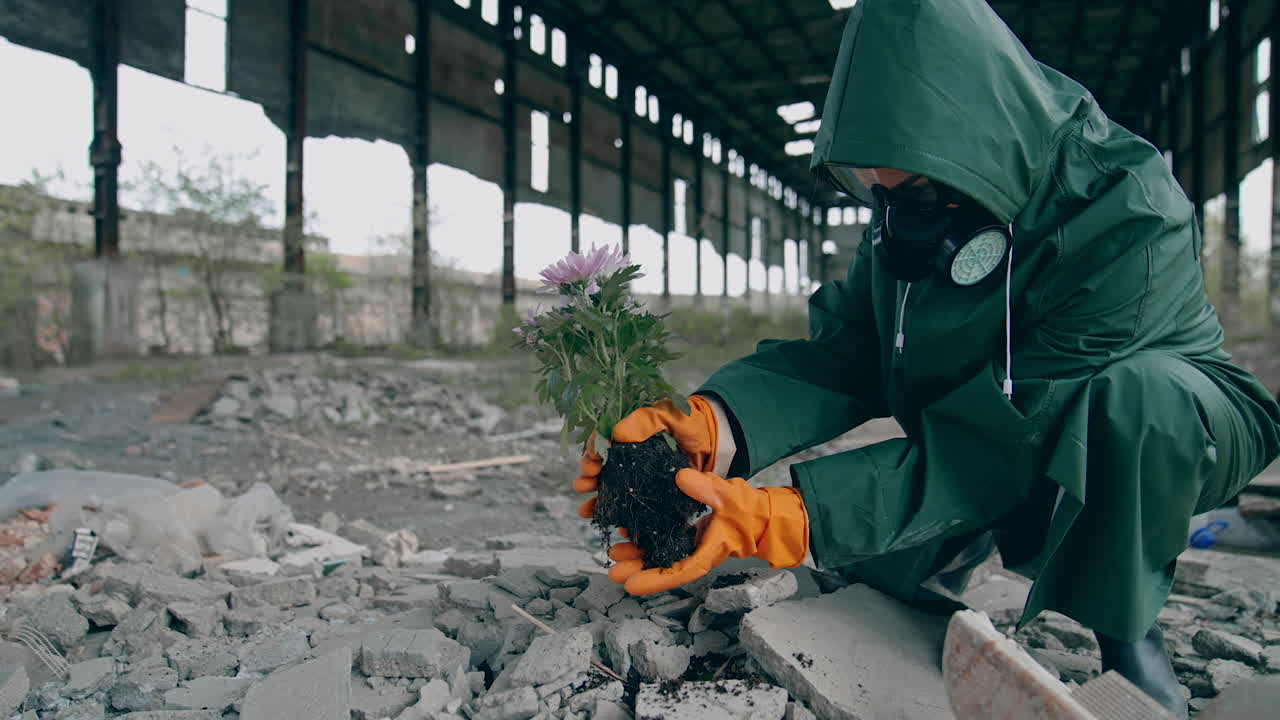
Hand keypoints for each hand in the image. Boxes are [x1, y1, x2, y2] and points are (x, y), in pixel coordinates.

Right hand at [572, 395, 719, 518]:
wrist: (719, 441)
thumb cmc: (692, 422)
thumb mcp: (668, 413)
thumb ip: (644, 420)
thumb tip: (615, 435)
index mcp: (630, 437)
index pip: (603, 444)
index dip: (592, 453)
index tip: (591, 463)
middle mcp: (631, 459)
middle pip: (602, 471)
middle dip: (588, 480)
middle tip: (583, 487)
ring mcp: (642, 480)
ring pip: (613, 492)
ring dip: (596, 502)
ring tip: (586, 510)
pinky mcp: (655, 497)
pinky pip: (634, 509)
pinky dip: (621, 518)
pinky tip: (612, 525)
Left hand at [607, 468, 809, 594]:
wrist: (759, 514)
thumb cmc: (748, 509)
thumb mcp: (729, 496)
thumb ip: (706, 488)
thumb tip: (680, 477)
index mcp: (708, 553)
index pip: (680, 571)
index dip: (654, 580)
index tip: (630, 586)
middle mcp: (695, 554)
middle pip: (663, 568)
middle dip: (638, 572)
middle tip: (612, 572)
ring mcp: (690, 546)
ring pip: (660, 556)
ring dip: (638, 556)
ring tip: (613, 552)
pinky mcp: (687, 536)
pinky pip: (663, 542)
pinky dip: (646, 541)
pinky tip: (628, 534)